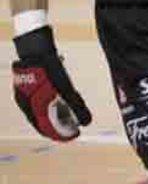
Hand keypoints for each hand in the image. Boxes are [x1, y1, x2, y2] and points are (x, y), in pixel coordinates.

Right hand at [11, 27, 91, 141]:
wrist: (35, 47)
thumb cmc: (49, 68)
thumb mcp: (66, 89)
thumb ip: (76, 107)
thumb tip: (87, 123)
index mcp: (32, 108)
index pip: (46, 128)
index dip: (60, 134)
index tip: (74, 136)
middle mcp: (25, 104)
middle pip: (42, 122)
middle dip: (58, 126)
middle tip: (73, 128)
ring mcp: (25, 95)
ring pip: (40, 111)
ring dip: (54, 115)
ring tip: (69, 117)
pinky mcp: (27, 86)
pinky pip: (39, 100)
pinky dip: (50, 104)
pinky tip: (61, 100)